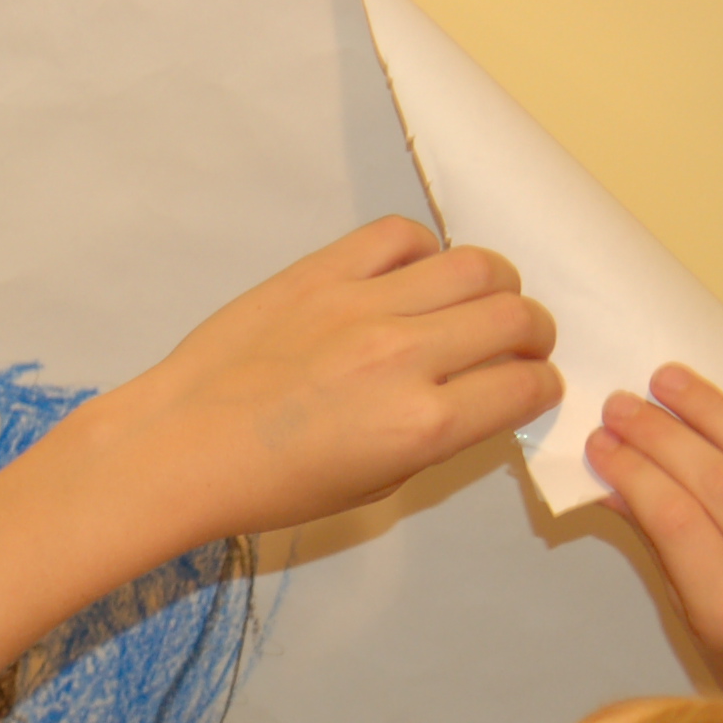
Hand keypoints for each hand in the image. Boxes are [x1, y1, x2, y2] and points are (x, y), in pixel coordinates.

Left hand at [81, 215, 560, 540]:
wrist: (179, 448)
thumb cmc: (267, 487)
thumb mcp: (371, 487)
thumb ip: (434, 440)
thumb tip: (475, 401)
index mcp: (422, 426)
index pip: (525, 388)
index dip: (542, 388)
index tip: (532, 387)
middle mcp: (406, 358)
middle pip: (514, 318)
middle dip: (532, 335)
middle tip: (518, 344)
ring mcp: (363, 306)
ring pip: (474, 266)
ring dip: (495, 285)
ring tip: (479, 303)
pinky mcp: (322, 271)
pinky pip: (402, 235)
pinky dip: (424, 251)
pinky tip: (414, 277)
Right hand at [587, 364, 722, 717]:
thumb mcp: (701, 631)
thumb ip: (667, 557)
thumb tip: (621, 484)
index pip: (676, 521)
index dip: (635, 470)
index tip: (603, 441)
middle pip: (719, 482)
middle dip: (663, 434)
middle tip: (625, 404)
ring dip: (715, 411)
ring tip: (673, 382)